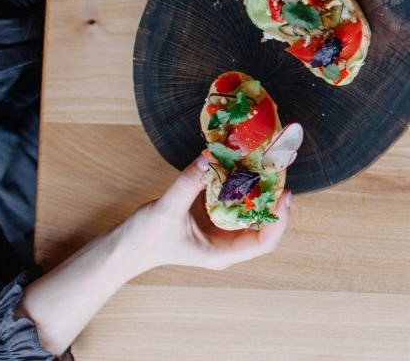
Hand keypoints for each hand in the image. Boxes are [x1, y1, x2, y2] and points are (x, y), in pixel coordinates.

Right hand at [126, 155, 292, 272]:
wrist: (126, 245)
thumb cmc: (146, 238)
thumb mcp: (167, 209)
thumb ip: (189, 183)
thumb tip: (210, 156)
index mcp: (221, 253)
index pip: (264, 242)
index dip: (279, 219)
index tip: (284, 194)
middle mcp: (227, 243)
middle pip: (263, 222)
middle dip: (273, 196)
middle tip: (278, 167)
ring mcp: (222, 229)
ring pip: (251, 208)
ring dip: (259, 186)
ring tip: (266, 161)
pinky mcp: (214, 215)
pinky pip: (234, 198)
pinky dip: (240, 182)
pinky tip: (242, 163)